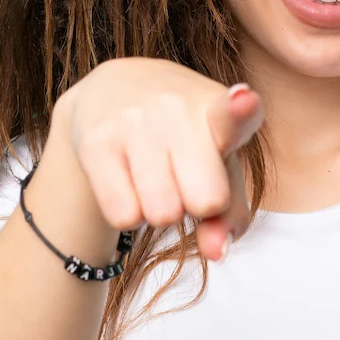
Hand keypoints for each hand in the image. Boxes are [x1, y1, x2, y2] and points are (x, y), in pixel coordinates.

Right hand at [58, 58, 262, 260]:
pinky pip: (124, 217)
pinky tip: (129, 182)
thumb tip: (215, 252)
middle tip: (183, 176)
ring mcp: (133, 120)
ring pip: (162, 215)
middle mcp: (176, 107)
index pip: (233, 113)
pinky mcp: (95, 141)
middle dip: (197, 205)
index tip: (244, 101)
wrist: (116, 88)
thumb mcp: (220, 165)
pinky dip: (131, 215)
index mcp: (219, 109)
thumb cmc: (185, 138)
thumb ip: (230, 212)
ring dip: (162, 211)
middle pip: (205, 203)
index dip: (241, 110)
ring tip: (156, 176)